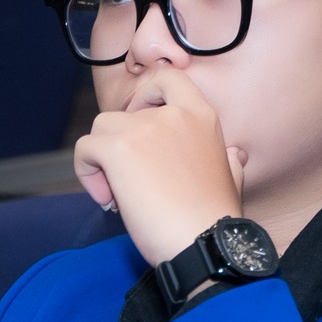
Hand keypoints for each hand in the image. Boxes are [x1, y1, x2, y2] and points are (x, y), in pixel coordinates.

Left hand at [73, 67, 246, 266]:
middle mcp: (172, 114)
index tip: (140, 124)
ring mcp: (143, 128)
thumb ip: (229, 159)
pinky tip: (109, 201)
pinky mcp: (118, 149)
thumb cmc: (215, 219)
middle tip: (130, 179)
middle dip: (119, 144)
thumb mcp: (233, 178)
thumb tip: (236, 155)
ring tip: (119, 195)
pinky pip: (85, 149)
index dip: (145, 95)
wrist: (204, 243)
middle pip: (122, 113)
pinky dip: (88, 174)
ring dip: (102, 160)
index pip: (167, 78)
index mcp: (202, 116)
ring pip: (100, 129)